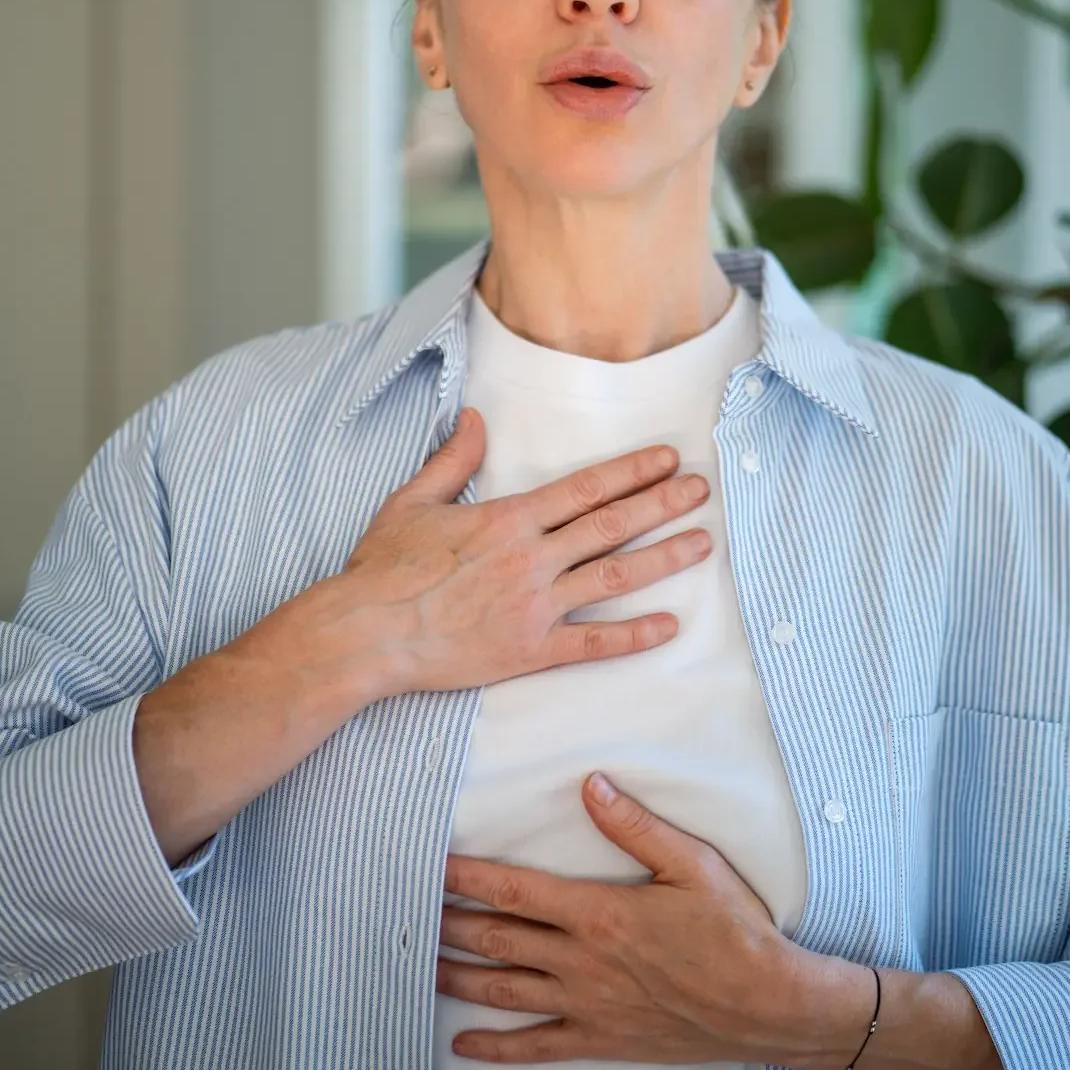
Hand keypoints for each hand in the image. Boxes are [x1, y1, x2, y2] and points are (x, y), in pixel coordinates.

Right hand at [327, 408, 711, 699]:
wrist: (367, 633)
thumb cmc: (384, 568)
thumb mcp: (414, 501)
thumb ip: (453, 459)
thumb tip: (476, 418)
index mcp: (508, 520)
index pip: (586, 488)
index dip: (632, 472)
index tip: (667, 459)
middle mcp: (531, 559)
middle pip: (612, 526)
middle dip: (662, 504)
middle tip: (702, 490)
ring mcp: (534, 607)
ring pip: (614, 579)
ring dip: (663, 560)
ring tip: (701, 544)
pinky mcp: (529, 651)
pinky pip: (592, 644)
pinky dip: (633, 636)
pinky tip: (668, 627)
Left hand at [436, 774, 861, 1069]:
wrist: (766, 1005)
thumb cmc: (734, 930)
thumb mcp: (692, 864)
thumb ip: (636, 827)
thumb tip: (591, 786)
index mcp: (599, 912)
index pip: (516, 890)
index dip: (468, 876)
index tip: (432, 863)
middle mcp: (582, 961)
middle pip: (498, 938)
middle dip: (449, 923)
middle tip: (406, 910)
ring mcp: (587, 1004)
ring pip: (505, 990)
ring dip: (457, 977)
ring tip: (418, 965)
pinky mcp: (600, 1039)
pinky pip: (536, 1047)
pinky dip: (495, 1048)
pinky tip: (462, 1044)